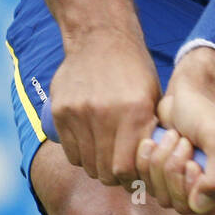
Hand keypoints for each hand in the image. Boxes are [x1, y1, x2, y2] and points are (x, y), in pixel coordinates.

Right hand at [47, 27, 160, 186]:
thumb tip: (154, 168)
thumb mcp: (154, 96)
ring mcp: (79, 113)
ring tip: (105, 155)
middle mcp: (105, 114)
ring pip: (85, 163)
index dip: (130, 178)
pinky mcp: (60, 111)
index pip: (125, 169)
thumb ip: (151, 131)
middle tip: (119, 169)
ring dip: (96, 165)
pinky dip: (80, 154)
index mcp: (134, 111)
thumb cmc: (134, 69)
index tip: (134, 174)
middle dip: (113, 176)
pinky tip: (89, 144)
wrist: (100, 36)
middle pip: (104, 170)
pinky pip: (70, 150)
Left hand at [136, 48, 214, 214]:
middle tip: (184, 143)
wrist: (186, 92)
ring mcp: (186, 185)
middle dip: (177, 171)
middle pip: (184, 207)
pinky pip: (147, 185)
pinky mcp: (164, 178)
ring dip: (162, 162)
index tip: (194, 166)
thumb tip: (199, 207)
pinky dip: (147, 161)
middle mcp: (212, 190)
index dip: (199, 195)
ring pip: (164, 197)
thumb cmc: (208, 113)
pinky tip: (154, 141)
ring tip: (174, 137)